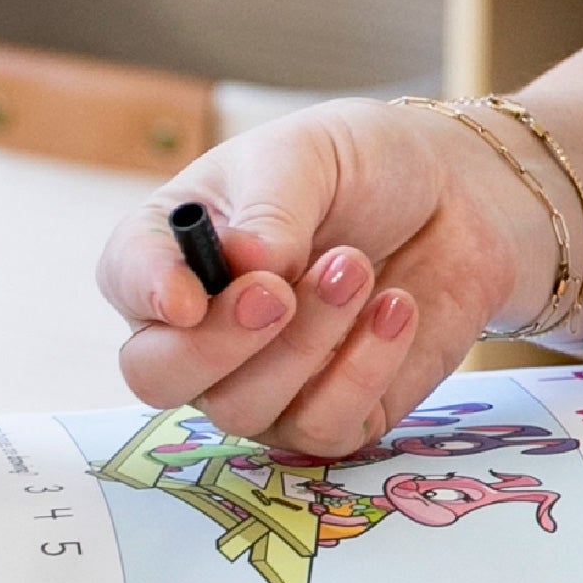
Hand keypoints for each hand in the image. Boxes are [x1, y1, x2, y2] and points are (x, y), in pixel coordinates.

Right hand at [96, 100, 544, 454]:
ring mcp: (260, 382)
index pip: (126, 280)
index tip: (187, 296)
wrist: (456, 199)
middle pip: (158, 376)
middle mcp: (201, 327)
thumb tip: (247, 265)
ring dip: (306, 342)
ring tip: (356, 267)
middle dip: (216, 343)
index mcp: (175, 247)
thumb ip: (273, 206)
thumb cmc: (362, 168)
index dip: (147, 293)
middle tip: (278, 292)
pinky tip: (396, 308)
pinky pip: (321, 427)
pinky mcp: (328, 416)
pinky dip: (362, 369)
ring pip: (243, 406)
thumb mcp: (312, 154)